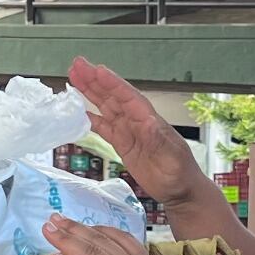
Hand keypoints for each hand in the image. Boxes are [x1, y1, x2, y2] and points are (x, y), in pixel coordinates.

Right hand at [68, 59, 206, 207]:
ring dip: (90, 92)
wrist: (180, 190)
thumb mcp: (171, 157)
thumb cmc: (179, 174)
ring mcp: (128, 131)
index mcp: (148, 119)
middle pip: (112, 95)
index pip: (128, 96)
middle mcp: (136, 120)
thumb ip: (158, 139)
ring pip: (106, 106)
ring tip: (74, 77)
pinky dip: (91, 118)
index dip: (112, 83)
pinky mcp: (123, 143)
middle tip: (77, 64)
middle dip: (94, 80)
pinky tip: (78, 111)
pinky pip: (104, 126)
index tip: (97, 70)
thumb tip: (147, 121)